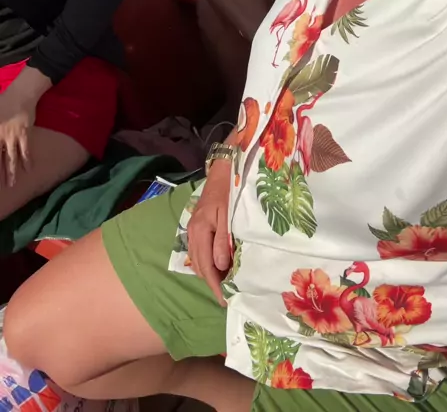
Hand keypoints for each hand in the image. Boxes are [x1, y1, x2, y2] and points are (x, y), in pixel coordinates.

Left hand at [0, 86, 35, 186]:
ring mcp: (13, 136)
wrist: (21, 95)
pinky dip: (27, 160)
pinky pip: (26, 150)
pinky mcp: (24, 135)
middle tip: (1, 185)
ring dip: (12, 172)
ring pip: (11, 158)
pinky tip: (28, 169)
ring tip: (12, 185)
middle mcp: (0, 136)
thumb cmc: (2, 102)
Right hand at [187, 160, 231, 305]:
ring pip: (197, 261)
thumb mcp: (228, 215)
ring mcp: (192, 229)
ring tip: (224, 283)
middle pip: (199, 267)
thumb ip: (223, 241)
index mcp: (201, 231)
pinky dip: (206, 262)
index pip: (207, 267)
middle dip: (212, 283)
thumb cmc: (229, 191)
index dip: (215, 286)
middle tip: (227, 295)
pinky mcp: (196, 226)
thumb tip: (220, 267)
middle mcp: (193, 233)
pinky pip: (198, 251)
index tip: (225, 301)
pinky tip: (218, 264)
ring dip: (208, 273)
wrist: (223, 170)